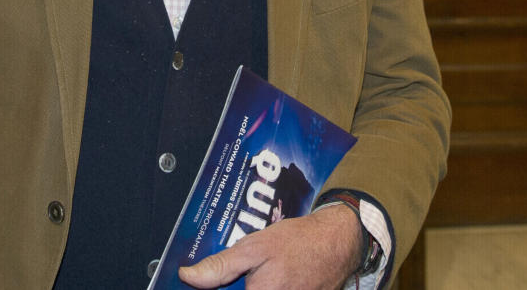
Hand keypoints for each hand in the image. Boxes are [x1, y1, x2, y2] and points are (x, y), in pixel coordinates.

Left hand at [178, 203, 360, 289]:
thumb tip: (188, 276)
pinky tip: (275, 274)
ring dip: (252, 284)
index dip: (216, 289)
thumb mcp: (255, 247)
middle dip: (238, 284)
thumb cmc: (298, 242)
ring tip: (266, 269)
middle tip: (250, 269)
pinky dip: (270, 284)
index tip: (210, 281)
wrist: (338, 242)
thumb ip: (220, 266)